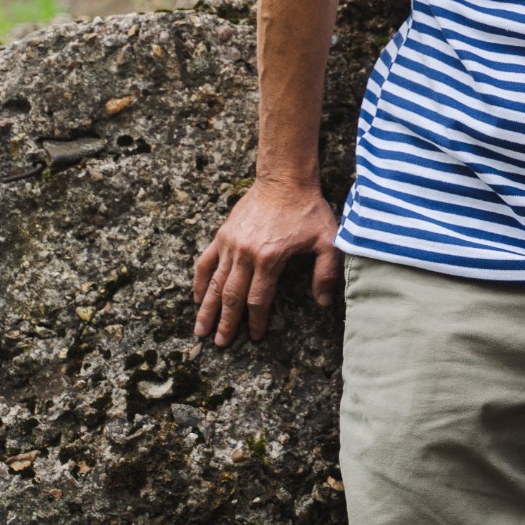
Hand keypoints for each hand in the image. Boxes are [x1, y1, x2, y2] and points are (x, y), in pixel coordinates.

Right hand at [191, 177, 340, 346]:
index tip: (255, 336)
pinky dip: (200, 282)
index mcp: (269, 258)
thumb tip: (324, 302)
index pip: (258, 299)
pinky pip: (205, 263)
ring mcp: (230, 245)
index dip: (256, 320)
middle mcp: (245, 254)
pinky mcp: (222, 235)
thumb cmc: (309, 210)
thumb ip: (326, 272)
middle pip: (232, 297)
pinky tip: (197, 298)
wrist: (285, 180)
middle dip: (226, 323)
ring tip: (200, 330)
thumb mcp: (327, 240)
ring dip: (207, 309)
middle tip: (220, 344)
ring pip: (215, 283)